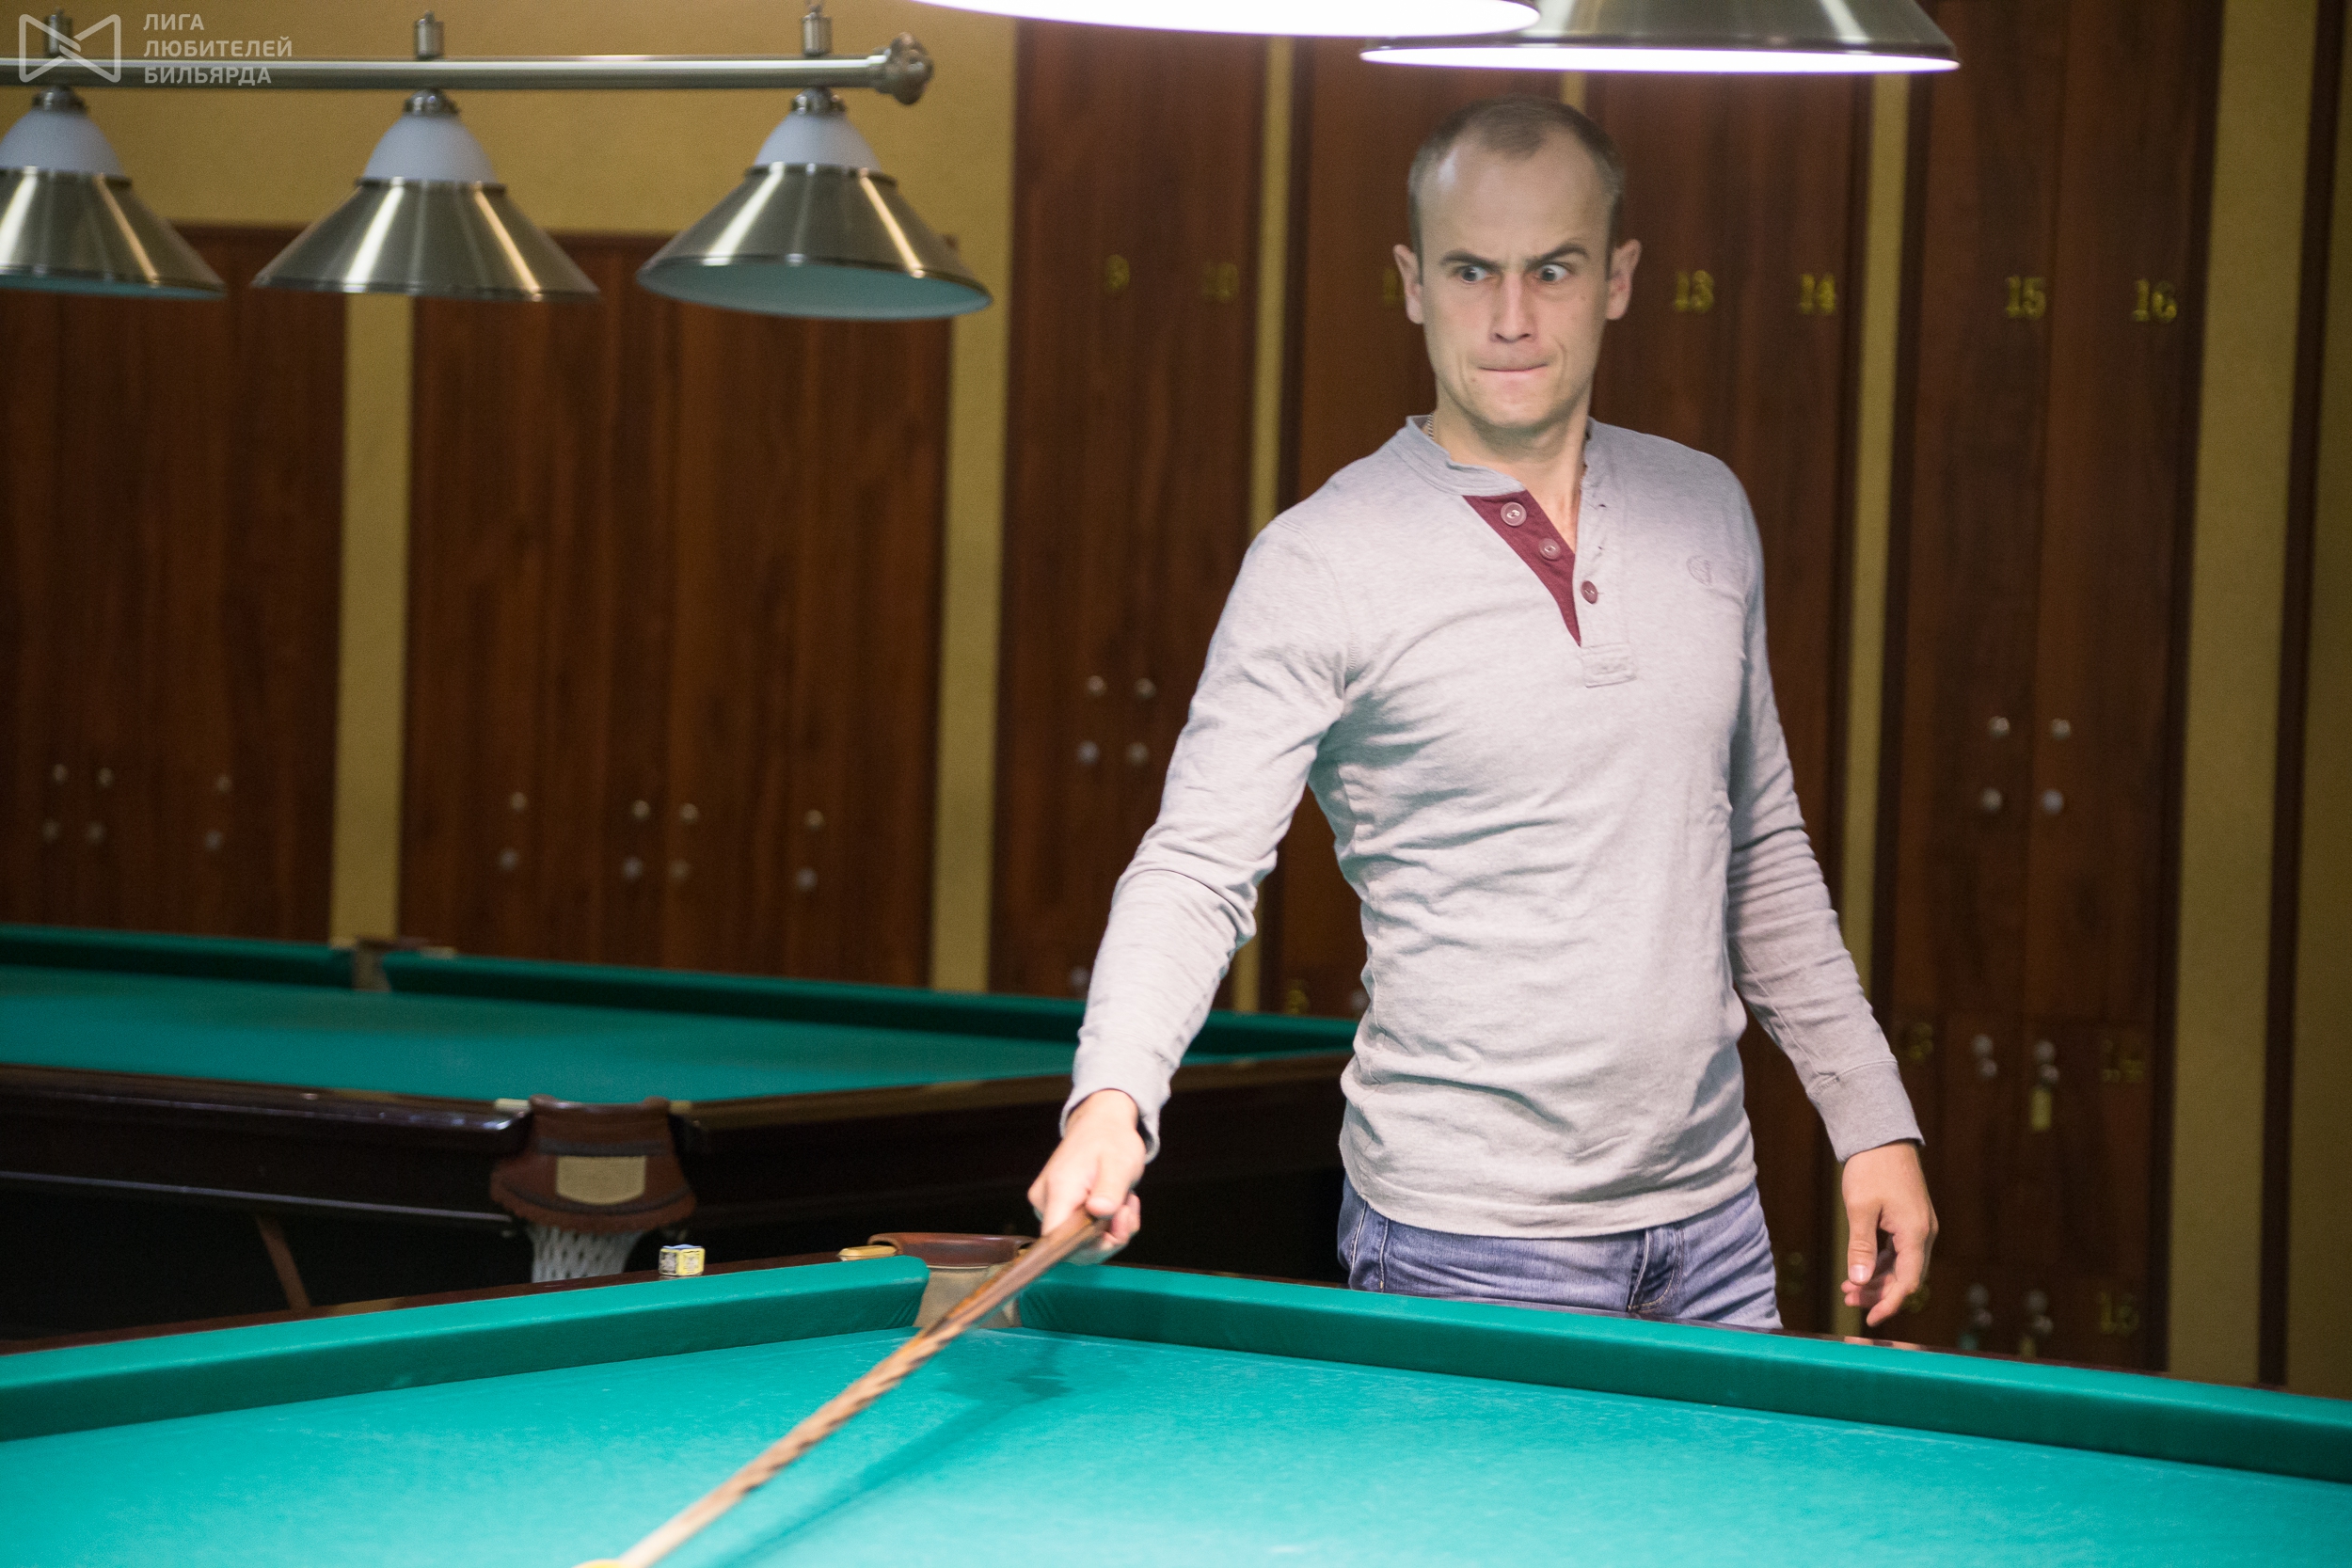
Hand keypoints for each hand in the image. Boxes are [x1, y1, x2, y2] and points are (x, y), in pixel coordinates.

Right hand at [1027, 1089, 1144, 1264]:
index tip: (1115, 1229)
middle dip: (1108, 1237)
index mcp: (1059, 1189)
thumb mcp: (1120, 1163)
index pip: (1056, 1240)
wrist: (1101, 1124)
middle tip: (1129, 1211)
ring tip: (1124, 1201)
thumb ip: (1110, 1189)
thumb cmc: (1110, 1140)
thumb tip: (1099, 1212)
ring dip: (1109, 1229)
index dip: (1087, 1247)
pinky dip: (1104, 1225)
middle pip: (1071, 1247)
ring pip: (1079, 1242)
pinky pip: (1080, 1232)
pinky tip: (1116, 1203)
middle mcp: (1045, 1201)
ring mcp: (1048, 1205)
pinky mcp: (1057, 1207)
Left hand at [1841, 1141, 1936, 1328]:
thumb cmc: (1871, 1169)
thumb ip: (1860, 1247)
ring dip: (1877, 1278)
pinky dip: (1880, 1263)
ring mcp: (1917, 1226)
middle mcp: (1923, 1233)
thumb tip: (1859, 1281)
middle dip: (1879, 1293)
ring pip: (1901, 1265)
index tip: (1870, 1319)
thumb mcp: (1859, 1208)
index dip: (1890, 1303)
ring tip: (1848, 1288)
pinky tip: (1859, 1269)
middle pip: (1906, 1277)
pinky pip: (1898, 1251)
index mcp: (1915, 1233)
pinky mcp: (1909, 1220)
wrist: (1882, 1137)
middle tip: (1848, 1300)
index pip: (1908, 1281)